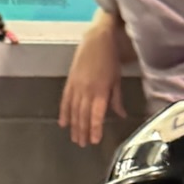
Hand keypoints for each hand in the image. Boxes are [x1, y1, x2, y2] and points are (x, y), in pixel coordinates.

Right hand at [59, 14, 126, 147]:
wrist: (97, 38)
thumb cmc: (110, 58)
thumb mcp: (116, 79)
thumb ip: (116, 99)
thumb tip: (121, 115)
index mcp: (101, 91)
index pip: (97, 115)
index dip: (95, 129)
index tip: (94, 141)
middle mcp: (87, 90)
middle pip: (84, 116)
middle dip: (83, 131)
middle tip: (82, 144)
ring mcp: (77, 86)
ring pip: (74, 110)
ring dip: (74, 126)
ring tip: (75, 138)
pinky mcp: (70, 81)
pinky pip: (65, 100)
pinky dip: (64, 112)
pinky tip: (63, 123)